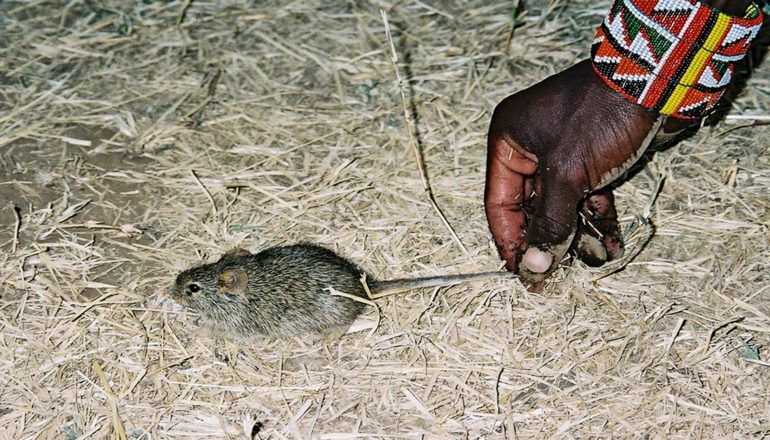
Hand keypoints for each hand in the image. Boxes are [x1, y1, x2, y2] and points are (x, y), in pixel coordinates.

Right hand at [485, 59, 670, 285]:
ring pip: (560, 203)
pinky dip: (595, 217)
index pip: (499, 202)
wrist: (660, 79)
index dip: (510, 241)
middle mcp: (529, 145)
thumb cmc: (599, 118)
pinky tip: (609, 245)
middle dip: (546, 239)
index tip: (523, 274)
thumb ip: (549, 222)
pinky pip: (586, 194)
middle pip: (529, 206)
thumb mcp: (568, 174)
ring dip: (574, 233)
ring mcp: (562, 150)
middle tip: (555, 275)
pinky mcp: (592, 155)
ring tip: (591, 261)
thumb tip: (535, 266)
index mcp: (508, 140)